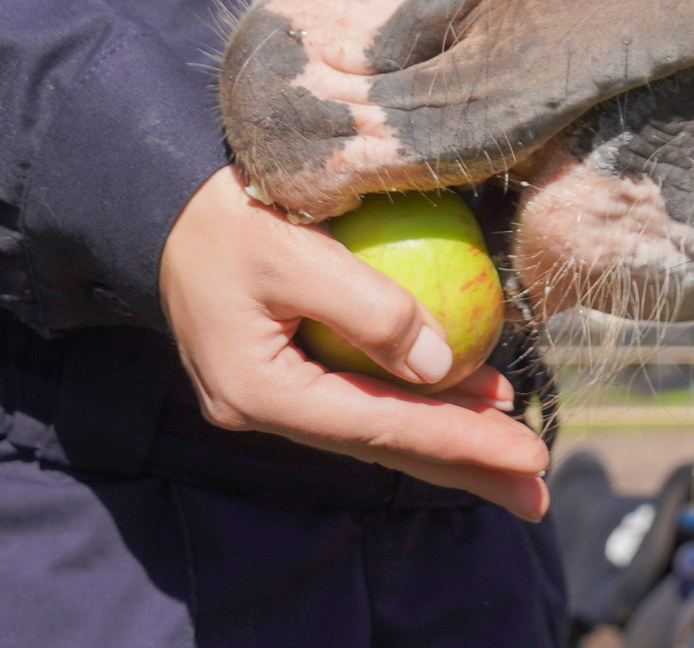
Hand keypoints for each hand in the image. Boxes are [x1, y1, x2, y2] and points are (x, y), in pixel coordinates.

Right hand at [158, 168, 548, 522]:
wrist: (157, 201)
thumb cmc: (222, 213)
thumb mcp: (292, 248)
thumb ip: (368, 307)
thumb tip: (444, 368)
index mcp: (261, 390)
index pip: (381, 427)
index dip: (460, 442)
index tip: (527, 455)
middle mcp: (264, 410)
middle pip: (383, 447)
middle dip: (465, 469)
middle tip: (536, 492)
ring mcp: (271, 395)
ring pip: (376, 426)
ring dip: (447, 437)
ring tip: (515, 447)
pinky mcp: (282, 370)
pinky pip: (361, 396)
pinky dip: (416, 399)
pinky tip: (464, 391)